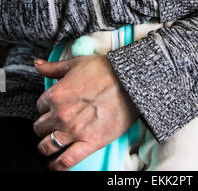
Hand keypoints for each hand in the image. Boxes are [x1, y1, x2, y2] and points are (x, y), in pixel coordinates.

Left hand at [33, 56, 137, 170]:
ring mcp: (74, 131)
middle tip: (55, 122)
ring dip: (46, 146)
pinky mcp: (89, 143)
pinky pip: (66, 161)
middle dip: (45, 125)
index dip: (47, 105)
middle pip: (40, 127)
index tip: (54, 106)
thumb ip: (53, 67)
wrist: (129, 81)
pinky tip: (55, 164)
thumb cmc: (105, 70)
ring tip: (50, 145)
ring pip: (47, 146)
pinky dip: (57, 165)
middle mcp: (61, 114)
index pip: (40, 105)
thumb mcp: (76, 63)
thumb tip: (37, 64)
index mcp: (56, 95)